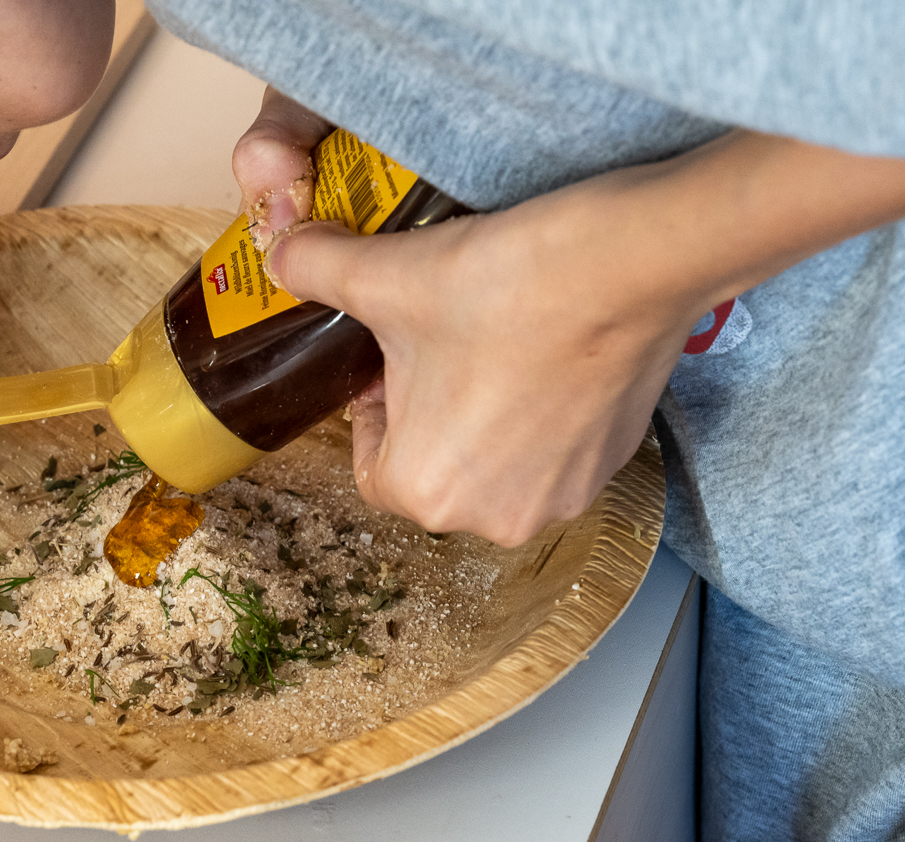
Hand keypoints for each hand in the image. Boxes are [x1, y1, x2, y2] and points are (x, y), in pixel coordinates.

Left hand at [233, 99, 904, 545]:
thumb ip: (314, 269)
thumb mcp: (384, 275)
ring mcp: (562, 497)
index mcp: (422, 492)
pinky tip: (545, 351)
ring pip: (494, 460)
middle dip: (428, 409)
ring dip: (484, 414)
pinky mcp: (614, 464)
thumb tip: (278, 253)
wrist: (633, 258)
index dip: (374, 406)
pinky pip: (551, 450)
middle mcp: (493, 518)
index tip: (391, 356)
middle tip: (440, 340)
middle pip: (433, 466)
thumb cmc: (503, 283)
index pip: (370, 463)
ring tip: (495, 341)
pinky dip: (540, 413)